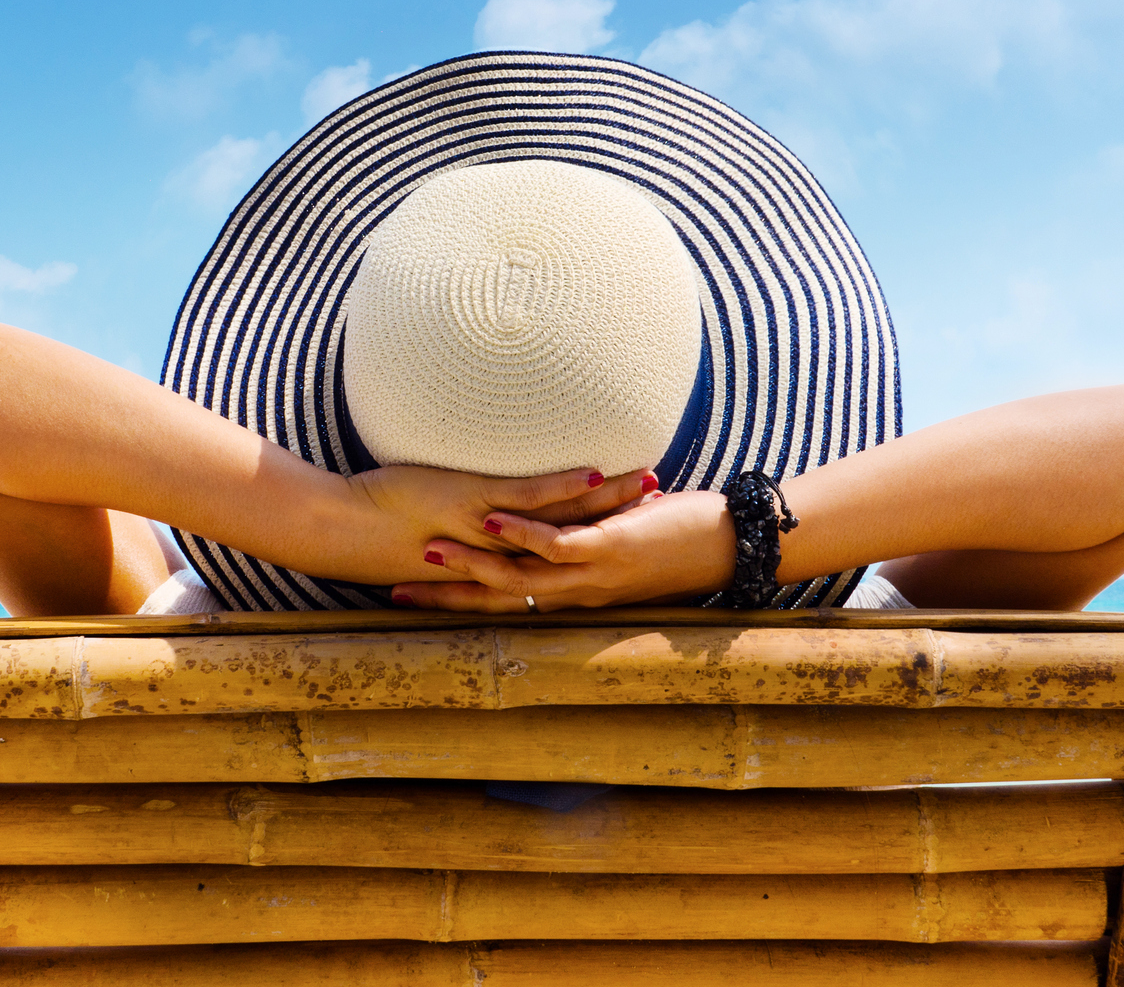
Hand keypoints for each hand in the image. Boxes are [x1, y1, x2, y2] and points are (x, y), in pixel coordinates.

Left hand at [344, 463, 652, 576]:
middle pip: (575, 541)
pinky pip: (529, 498)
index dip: (602, 542)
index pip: (561, 556)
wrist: (344, 533)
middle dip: (621, 522)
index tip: (640, 530)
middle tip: (664, 510)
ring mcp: (492, 531)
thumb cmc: (380, 532)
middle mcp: (503, 555)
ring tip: (647, 483)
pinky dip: (562, 486)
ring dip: (606, 501)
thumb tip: (480, 521)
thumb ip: (465, 533)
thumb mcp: (436, 537)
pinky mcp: (476, 505)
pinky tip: (594, 471)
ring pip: (562, 519)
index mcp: (496, 565)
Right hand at [389, 487, 736, 610]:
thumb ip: (582, 545)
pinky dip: (522, 532)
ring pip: (519, 575)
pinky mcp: (609, 548)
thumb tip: (554, 528)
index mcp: (572, 596)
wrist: (730, 545)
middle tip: (393, 594)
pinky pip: (557, 543)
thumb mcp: (619, 549)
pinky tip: (491, 519)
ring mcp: (590, 574)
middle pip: (497, 600)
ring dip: (471, 564)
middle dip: (445, 598)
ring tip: (428, 555)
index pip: (503, 605)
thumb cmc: (678, 542)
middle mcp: (575, 594)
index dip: (456, 605)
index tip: (411, 602)